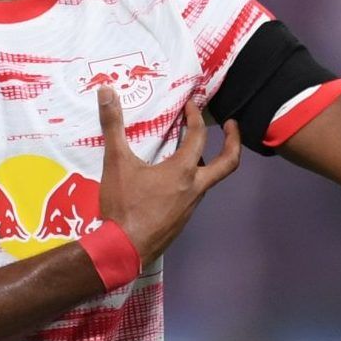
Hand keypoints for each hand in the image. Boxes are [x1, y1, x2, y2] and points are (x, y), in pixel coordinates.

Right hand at [98, 91, 241, 261]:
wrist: (125, 249)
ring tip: (190, 149)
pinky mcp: (183, 220)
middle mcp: (195, 188)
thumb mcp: (116, 162)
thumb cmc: (123, 205)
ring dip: (206, 162)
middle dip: (234, 141)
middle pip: (228, 162)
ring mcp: (192, 206)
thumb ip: (112, 126)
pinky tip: (171, 179)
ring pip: (209, 179)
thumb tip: (106, 92)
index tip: (191, 104)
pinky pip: (194, 194)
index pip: (198, 136)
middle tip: (231, 125)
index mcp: (183, 171)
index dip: (195, 116)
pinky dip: (191, 180)